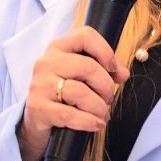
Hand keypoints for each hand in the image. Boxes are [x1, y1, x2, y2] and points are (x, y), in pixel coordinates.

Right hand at [16, 27, 129, 160]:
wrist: (37, 123)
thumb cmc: (63, 96)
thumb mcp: (82, 78)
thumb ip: (104, 72)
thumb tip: (124, 73)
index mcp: (58, 48)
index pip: (85, 36)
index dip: (105, 51)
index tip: (113, 69)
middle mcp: (46, 62)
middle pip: (88, 67)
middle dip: (106, 86)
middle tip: (108, 99)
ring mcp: (40, 85)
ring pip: (80, 92)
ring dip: (99, 107)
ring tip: (102, 114)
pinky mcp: (37, 108)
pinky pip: (70, 115)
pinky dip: (89, 121)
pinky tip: (96, 124)